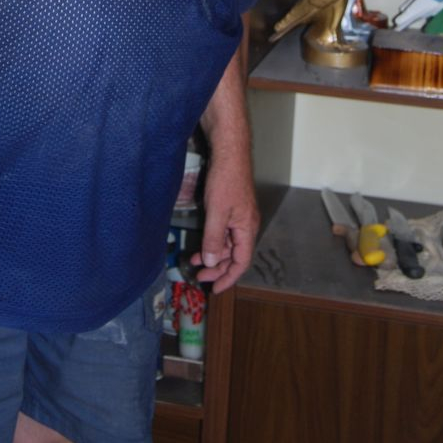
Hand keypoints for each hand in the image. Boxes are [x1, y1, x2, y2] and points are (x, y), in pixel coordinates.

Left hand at [190, 151, 258, 294]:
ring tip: (195, 263)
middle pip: (235, 256)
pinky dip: (213, 241)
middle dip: (218, 269)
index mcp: (247, 229)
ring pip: (229, 244)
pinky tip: (202, 244)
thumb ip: (214, 239)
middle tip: (199, 277)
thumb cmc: (225, 181)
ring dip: (214, 255)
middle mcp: (246, 225)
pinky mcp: (232, 208)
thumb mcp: (217, 212)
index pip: (241, 262)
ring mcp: (240, 217)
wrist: (230, 152)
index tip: (214, 289)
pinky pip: (225, 232)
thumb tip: (212, 263)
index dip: (229, 278)